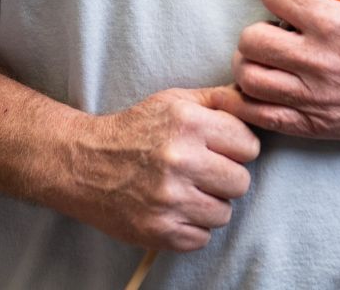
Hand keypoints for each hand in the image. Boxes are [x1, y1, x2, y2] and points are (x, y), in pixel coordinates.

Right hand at [63, 87, 259, 251]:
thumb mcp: (174, 100)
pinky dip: (192, 227)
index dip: (238, 147)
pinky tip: (175, 208)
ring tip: (188, 190)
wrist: (85, 163)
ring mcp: (170, 199)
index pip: (248, 145)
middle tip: (204, 171)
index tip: (222, 148)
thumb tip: (254, 101)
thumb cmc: (136, 128)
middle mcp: (180, 160)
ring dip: (210, 204)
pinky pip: (202, 238)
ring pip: (224, 213)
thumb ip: (218, 99)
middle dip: (226, 177)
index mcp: (188, 123)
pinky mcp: (159, 231)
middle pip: (241, 182)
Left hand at [213, 0, 339, 142]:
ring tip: (266, 61)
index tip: (284, 0)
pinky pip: (260, 116)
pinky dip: (249, 102)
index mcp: (334, 23)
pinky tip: (258, 91)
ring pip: (249, 78)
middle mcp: (320, 61)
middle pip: (251, 40)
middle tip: (271, 33)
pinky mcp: (315, 126)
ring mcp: (314, 98)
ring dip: (251, 65)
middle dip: (257, 31)